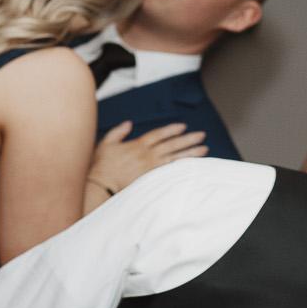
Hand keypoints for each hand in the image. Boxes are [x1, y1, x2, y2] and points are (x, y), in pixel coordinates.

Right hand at [88, 121, 206, 196]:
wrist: (102, 184)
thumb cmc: (102, 164)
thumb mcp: (107, 143)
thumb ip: (118, 131)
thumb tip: (129, 123)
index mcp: (137, 145)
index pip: (158, 134)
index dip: (171, 130)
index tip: (183, 127)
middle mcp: (147, 155)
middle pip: (172, 144)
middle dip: (188, 139)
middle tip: (202, 135)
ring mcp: (151, 167)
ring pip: (175, 157)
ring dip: (191, 153)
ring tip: (205, 149)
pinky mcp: (152, 178)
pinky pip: (171, 171)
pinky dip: (183, 167)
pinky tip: (193, 165)